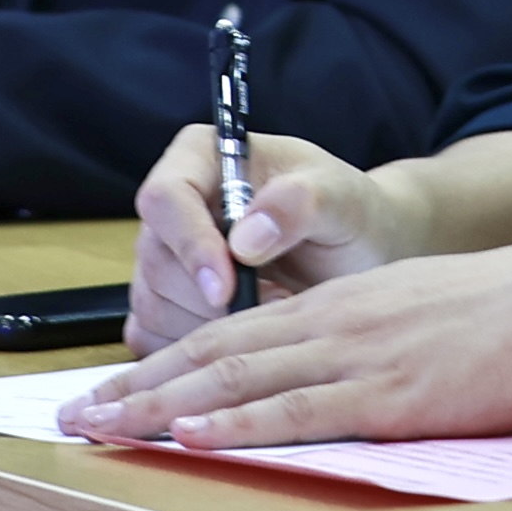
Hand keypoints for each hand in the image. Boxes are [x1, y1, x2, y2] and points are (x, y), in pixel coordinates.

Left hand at [64, 239, 511, 451]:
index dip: (164, 363)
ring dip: (162, 408)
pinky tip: (193, 436)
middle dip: (137, 386)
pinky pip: (299, 412)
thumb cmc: (508, 315)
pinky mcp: (390, 397)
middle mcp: (332, 324)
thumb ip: (368, 342)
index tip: (113, 389)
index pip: (231, 334)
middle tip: (74, 416)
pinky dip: (239, 426)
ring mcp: (357, 359)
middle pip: (213, 355)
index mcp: (339, 306)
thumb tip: (331, 377)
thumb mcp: (419, 312)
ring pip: (238, 382)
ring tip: (103, 428)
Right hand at [118, 119, 402, 350]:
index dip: (190, 246)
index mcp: (202, 157)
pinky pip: (157, 338)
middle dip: (209, 298)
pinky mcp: (164, 304)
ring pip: (153, 305)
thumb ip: (299, 203)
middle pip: (155, 260)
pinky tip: (249, 338)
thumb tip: (245, 238)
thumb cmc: (348, 214)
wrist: (359, 252)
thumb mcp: (341, 198)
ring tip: (273, 311)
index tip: (227, 287)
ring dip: (211, 328)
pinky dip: (200, 353)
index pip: (166, 198)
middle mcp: (173, 206)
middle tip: (274, 305)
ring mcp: (163, 258)